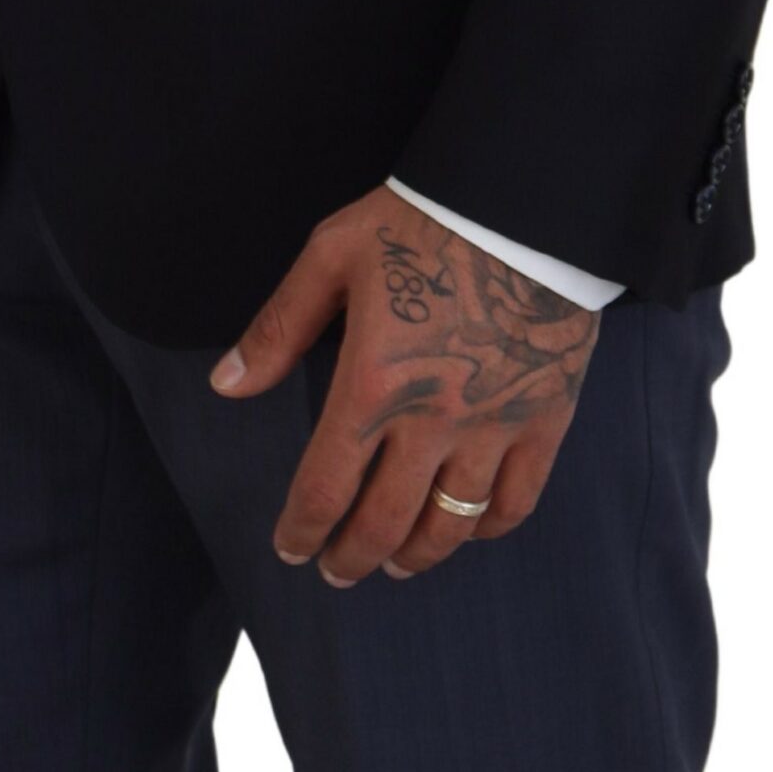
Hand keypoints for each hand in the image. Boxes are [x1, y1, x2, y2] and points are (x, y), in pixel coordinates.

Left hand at [210, 186, 598, 584]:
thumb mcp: (332, 256)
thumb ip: (280, 327)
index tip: (291, 549)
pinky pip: (516, 500)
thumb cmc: (419, 221)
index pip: (326, 488)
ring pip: (450, 523)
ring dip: (416, 554)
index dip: (303, 531)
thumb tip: (226, 385)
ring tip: (395, 562)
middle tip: (336, 570)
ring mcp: (494, 426)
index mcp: (373, 384)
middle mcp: (433, 421)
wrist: (519, 201)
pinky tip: (467, 529)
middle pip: (385, 522)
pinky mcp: (546, 417)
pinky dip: (487, 528)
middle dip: (352, 555)